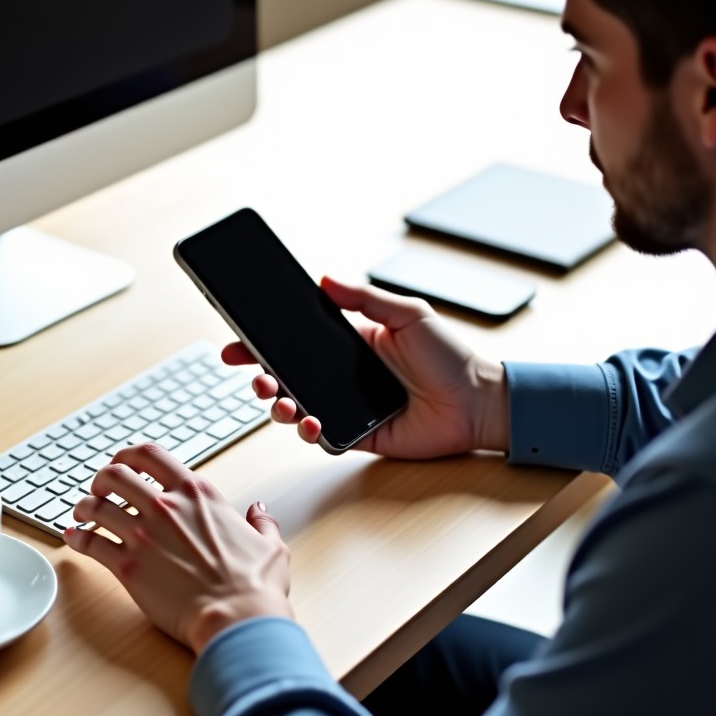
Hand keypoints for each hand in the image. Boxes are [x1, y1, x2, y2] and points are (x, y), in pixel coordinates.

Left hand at [64, 443, 292, 653]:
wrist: (237, 619)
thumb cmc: (255, 585)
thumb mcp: (270, 545)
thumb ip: (261, 523)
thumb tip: (260, 511)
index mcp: (197, 493)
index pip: (152, 455)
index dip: (129, 455)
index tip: (122, 462)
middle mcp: (166, 507)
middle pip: (115, 474)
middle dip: (101, 478)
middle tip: (99, 488)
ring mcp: (143, 535)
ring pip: (95, 506)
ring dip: (83, 506)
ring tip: (81, 513)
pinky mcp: (127, 567)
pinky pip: (90, 543)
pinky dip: (76, 538)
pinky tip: (72, 539)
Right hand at [221, 276, 508, 459]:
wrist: (477, 403)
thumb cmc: (449, 356)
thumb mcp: (408, 314)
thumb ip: (365, 298)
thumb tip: (325, 278)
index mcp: (347, 344)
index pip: (294, 341)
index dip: (262, 341)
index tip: (238, 340)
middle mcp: (339, 376)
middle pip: (284, 376)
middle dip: (259, 376)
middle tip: (254, 375)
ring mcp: (345, 407)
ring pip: (294, 408)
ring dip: (277, 406)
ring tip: (279, 401)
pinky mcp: (355, 435)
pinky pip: (320, 437)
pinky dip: (308, 431)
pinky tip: (312, 422)